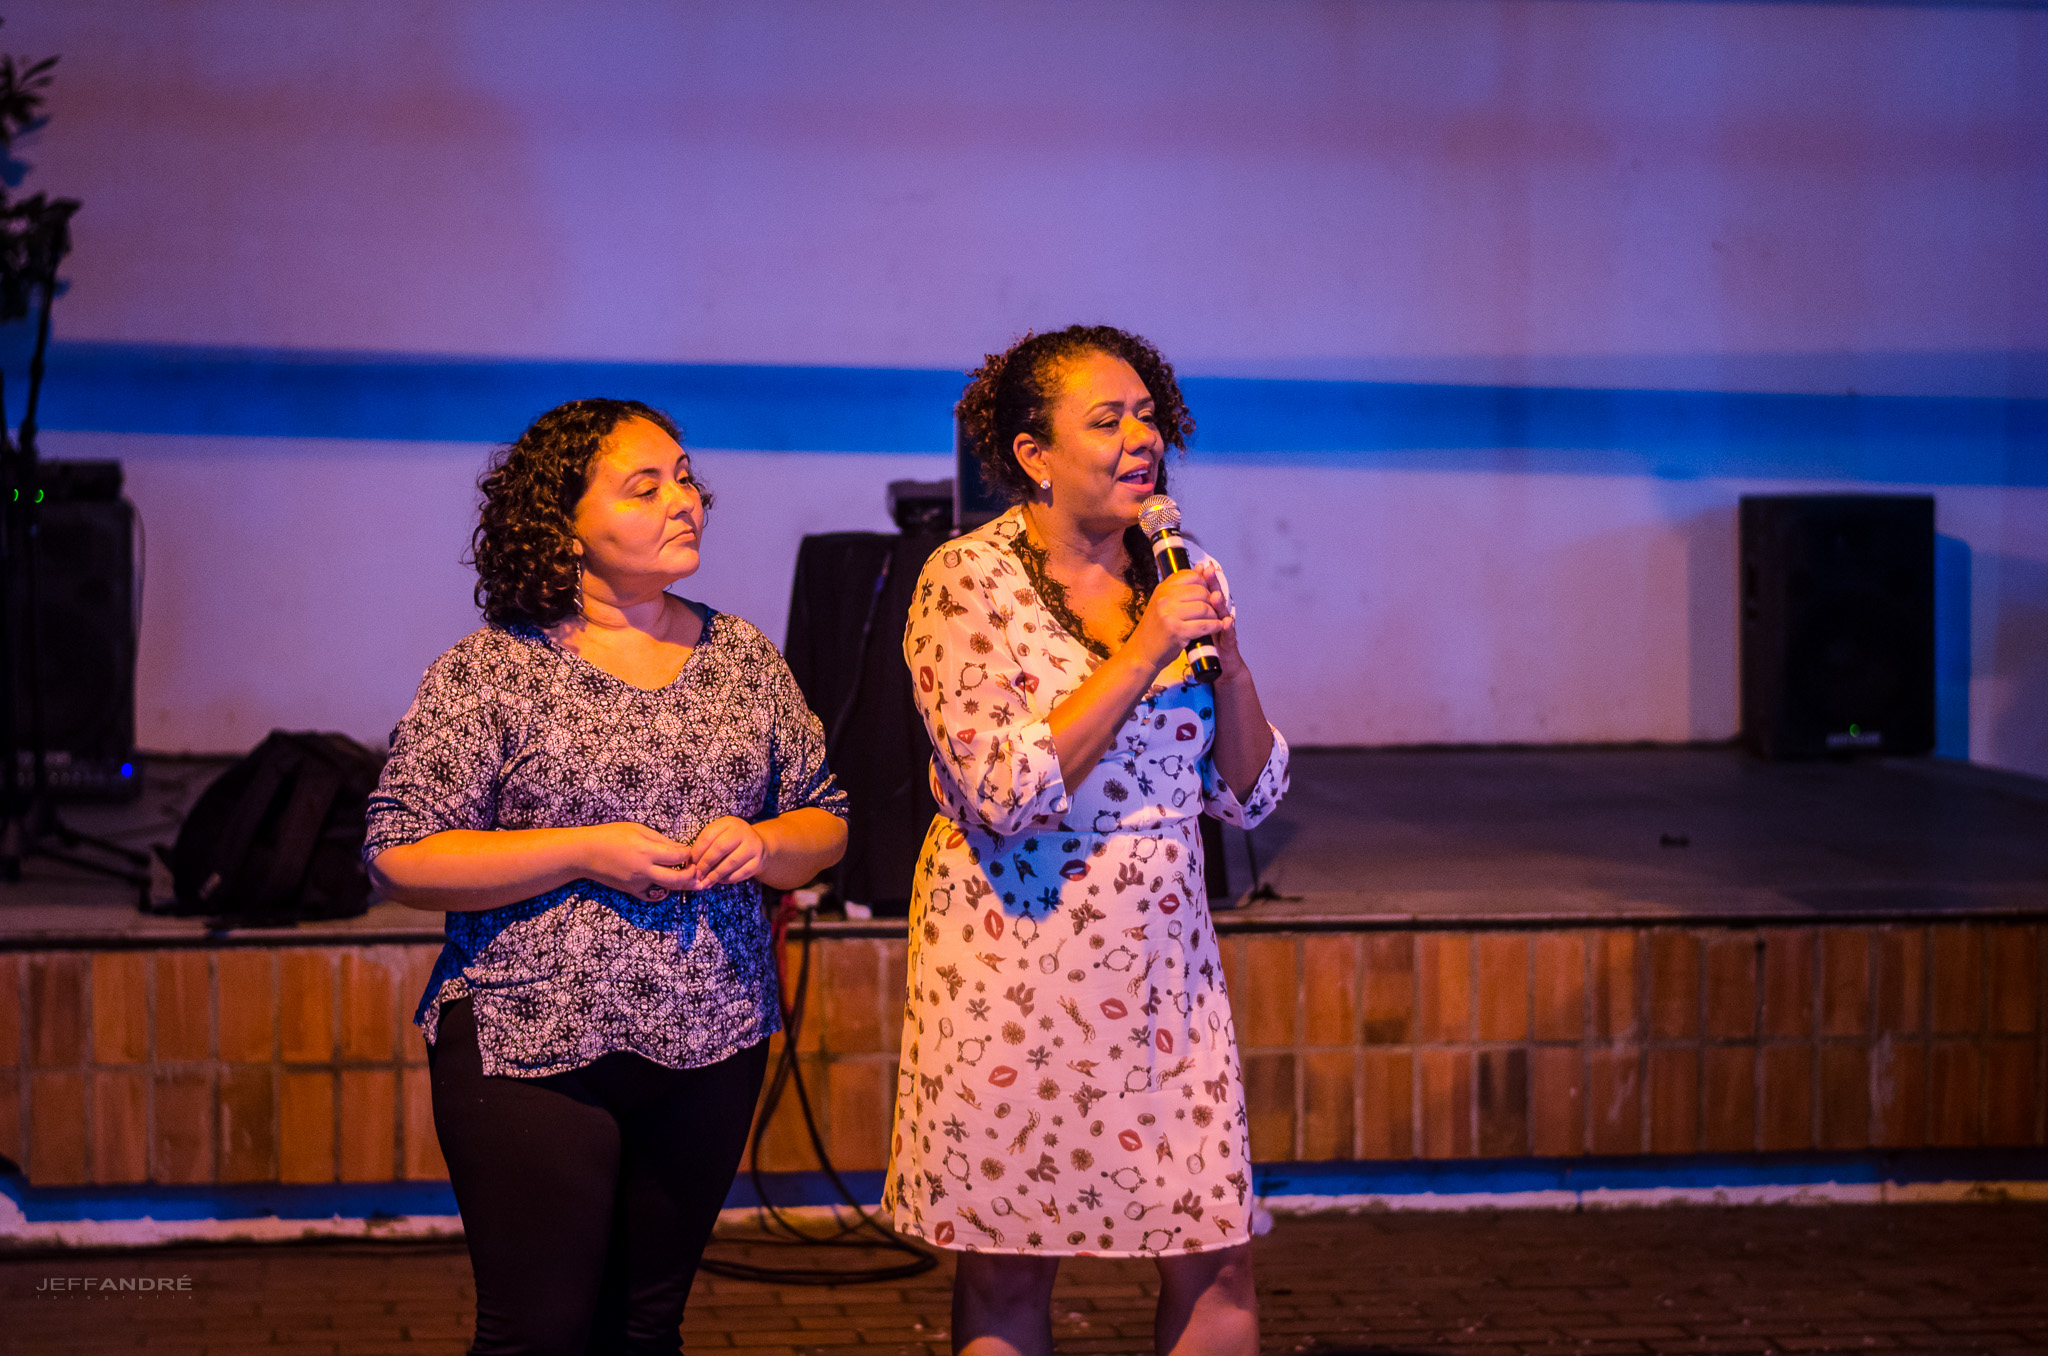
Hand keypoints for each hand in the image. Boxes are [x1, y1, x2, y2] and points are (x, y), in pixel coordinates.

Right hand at [581, 821, 695, 900]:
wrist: (585, 853)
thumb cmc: (610, 835)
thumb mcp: (637, 829)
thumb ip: (661, 840)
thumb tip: (679, 848)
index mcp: (646, 851)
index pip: (678, 856)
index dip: (688, 853)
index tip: (689, 850)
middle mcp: (644, 869)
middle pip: (678, 879)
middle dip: (692, 875)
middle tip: (697, 870)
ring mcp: (638, 883)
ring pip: (668, 888)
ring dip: (682, 885)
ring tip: (690, 879)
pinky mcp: (632, 891)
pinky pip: (653, 895)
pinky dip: (662, 890)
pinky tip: (666, 884)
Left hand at [678, 816, 766, 888]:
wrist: (758, 846)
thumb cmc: (731, 842)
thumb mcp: (719, 836)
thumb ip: (706, 846)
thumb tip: (690, 865)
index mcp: (728, 822)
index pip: (708, 836)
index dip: (696, 852)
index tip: (689, 864)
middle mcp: (742, 831)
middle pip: (719, 848)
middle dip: (705, 864)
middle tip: (697, 875)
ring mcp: (752, 846)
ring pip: (730, 863)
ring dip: (715, 875)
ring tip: (705, 882)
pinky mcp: (758, 861)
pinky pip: (740, 873)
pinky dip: (727, 879)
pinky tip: (719, 881)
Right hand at [1129, 562, 1231, 674]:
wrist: (1141, 651)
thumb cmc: (1156, 628)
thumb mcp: (1166, 602)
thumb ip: (1184, 585)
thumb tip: (1202, 567)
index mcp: (1163, 588)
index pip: (1193, 576)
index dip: (1204, 585)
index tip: (1205, 595)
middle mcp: (1165, 598)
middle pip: (1201, 592)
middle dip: (1211, 602)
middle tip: (1211, 611)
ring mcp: (1170, 614)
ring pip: (1205, 608)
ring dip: (1213, 616)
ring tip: (1212, 621)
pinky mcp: (1177, 631)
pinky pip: (1205, 625)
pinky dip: (1215, 627)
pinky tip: (1216, 627)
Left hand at [1198, 560, 1250, 681]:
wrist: (1217, 669)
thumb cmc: (1203, 645)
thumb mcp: (1191, 625)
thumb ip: (1191, 609)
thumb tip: (1181, 591)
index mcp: (1210, 611)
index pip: (1209, 590)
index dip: (1206, 578)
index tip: (1202, 567)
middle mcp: (1219, 617)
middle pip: (1218, 596)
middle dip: (1213, 585)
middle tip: (1210, 573)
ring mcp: (1226, 629)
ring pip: (1224, 612)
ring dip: (1220, 604)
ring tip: (1216, 596)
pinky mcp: (1229, 644)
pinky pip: (1229, 635)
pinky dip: (1228, 628)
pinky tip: (1227, 623)